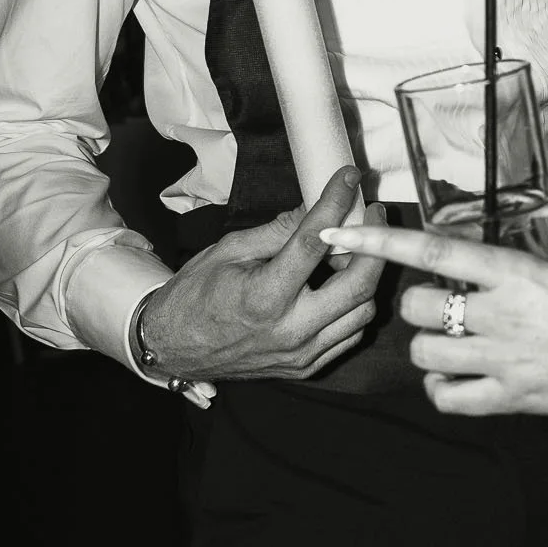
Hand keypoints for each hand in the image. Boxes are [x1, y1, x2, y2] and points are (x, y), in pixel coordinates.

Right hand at [139, 168, 382, 381]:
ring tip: (353, 251)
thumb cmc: (197, 295)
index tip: (349, 178)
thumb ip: (278, 230)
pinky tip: (341, 284)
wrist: (173, 347)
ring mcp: (301, 354)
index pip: (313, 243)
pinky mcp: (307, 367)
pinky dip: (355, 307)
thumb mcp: (230, 250)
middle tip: (371, 215)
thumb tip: (316, 206)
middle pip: (358, 285)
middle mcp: (289, 331)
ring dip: (366, 276)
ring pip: (363, 312)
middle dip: (374, 244)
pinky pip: (351, 335)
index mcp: (264, 297)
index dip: (336, 204)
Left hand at [317, 221, 547, 419]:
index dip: (380, 241)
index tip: (340, 232)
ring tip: (452, 334)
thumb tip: (521, 227)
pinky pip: (449, 400)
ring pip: (426, 355)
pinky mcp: (513, 401)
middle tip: (446, 297)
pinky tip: (456, 374)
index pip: (434, 253)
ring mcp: (504, 364)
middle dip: (420, 300)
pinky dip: (441, 387)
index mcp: (521, 274)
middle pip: (418, 307)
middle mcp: (503, 318)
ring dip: (429, 341)